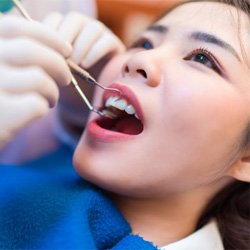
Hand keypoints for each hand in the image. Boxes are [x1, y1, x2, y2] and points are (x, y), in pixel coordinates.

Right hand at [0, 15, 71, 146]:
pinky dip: (43, 107)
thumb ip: (18, 55)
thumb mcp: (3, 69)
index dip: (48, 36)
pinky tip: (38, 111)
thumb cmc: (1, 97)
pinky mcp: (1, 112)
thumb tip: (60, 49)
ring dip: (52, 90)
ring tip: (50, 99)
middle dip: (59, 65)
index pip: (15, 27)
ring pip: (38, 79)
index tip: (67, 49)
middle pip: (31, 51)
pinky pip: (36, 103)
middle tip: (67, 79)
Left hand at [40, 12, 125, 137]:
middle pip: (74, 19)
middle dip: (66, 38)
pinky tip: (86, 65)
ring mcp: (100, 34)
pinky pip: (106, 41)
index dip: (49, 33)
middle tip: (61, 59)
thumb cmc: (68, 84)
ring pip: (92, 27)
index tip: (45, 52)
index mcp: (65, 28)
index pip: (55, 19)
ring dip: (81, 45)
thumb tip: (39, 51)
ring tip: (75, 64)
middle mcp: (83, 27)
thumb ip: (47, 60)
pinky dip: (95, 52)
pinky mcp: (114, 44)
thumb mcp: (54, 72)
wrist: (89, 98)